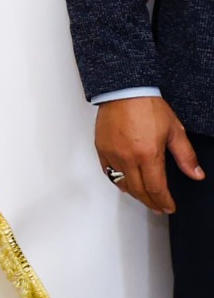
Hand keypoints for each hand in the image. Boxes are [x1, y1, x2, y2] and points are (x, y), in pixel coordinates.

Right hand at [96, 94, 202, 214]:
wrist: (124, 91)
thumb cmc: (147, 106)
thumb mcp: (174, 130)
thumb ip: (186, 156)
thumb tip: (196, 174)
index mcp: (148, 154)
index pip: (156, 187)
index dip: (164, 201)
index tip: (169, 207)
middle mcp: (128, 157)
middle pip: (139, 190)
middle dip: (151, 202)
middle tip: (158, 207)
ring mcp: (112, 154)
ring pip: (122, 184)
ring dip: (135, 194)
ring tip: (144, 198)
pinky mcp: (102, 149)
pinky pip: (109, 173)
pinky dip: (118, 181)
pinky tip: (125, 183)